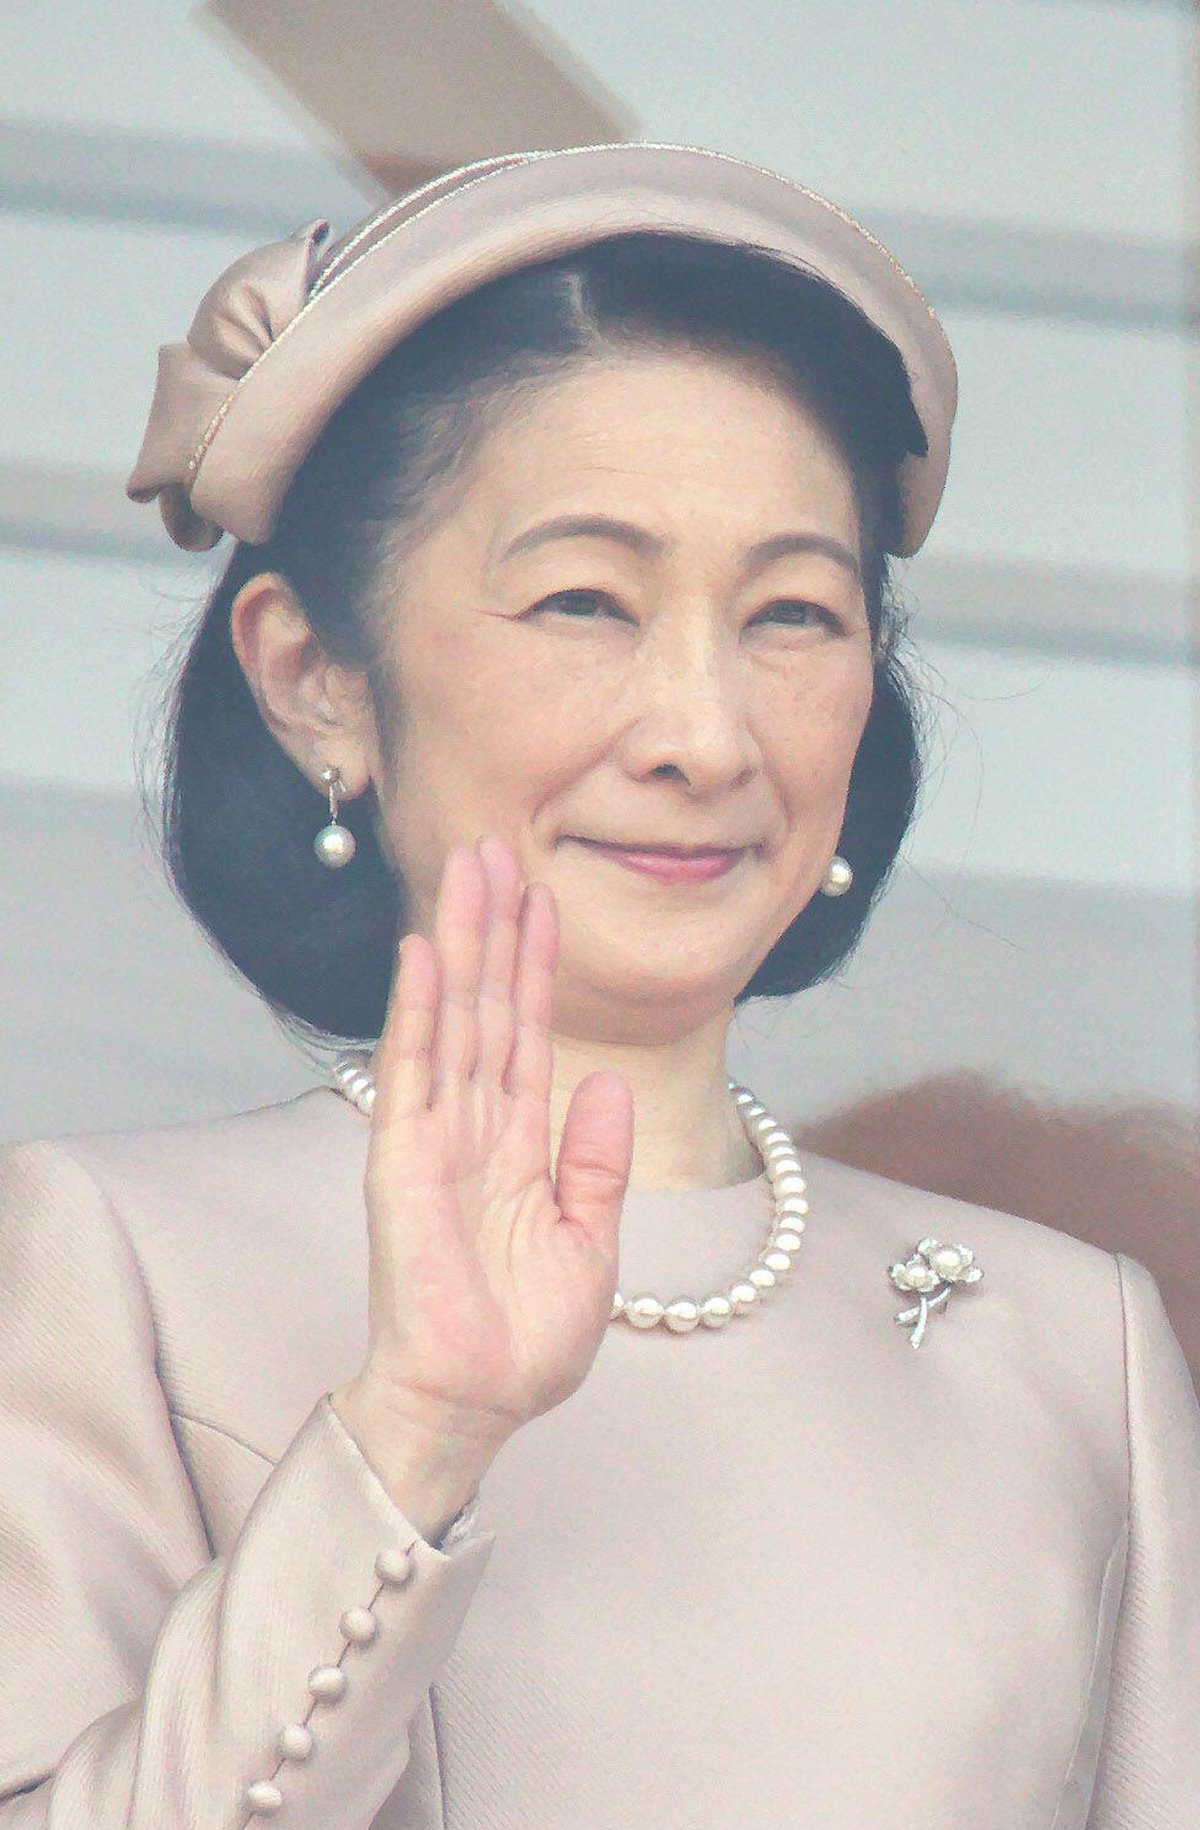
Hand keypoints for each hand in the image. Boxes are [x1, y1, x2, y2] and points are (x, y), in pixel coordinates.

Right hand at [355, 835, 634, 1445]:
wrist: (478, 1405)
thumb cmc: (526, 1341)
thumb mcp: (592, 1245)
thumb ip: (599, 1163)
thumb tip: (612, 1085)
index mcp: (520, 1147)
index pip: (529, 1035)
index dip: (537, 967)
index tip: (544, 898)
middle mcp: (475, 1129)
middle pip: (486, 1008)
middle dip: (495, 929)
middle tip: (495, 849)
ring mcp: (436, 1139)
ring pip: (452, 1020)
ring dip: (460, 944)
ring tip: (466, 870)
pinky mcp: (402, 1162)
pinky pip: (413, 1072)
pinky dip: (417, 1009)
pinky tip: (424, 952)